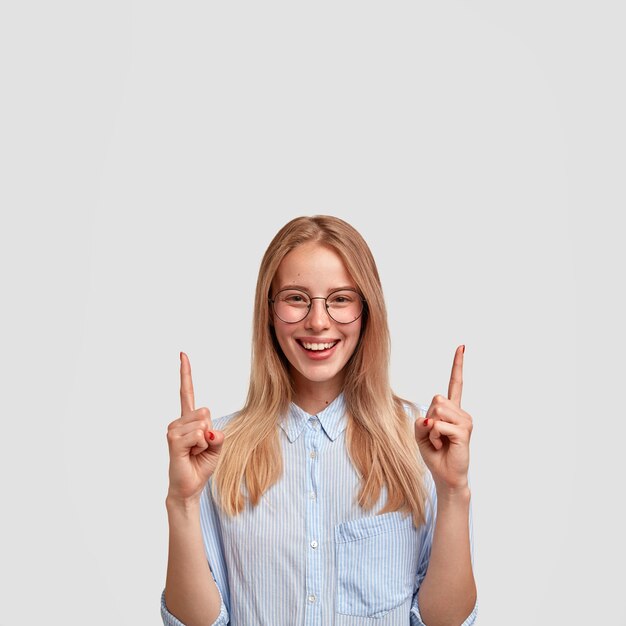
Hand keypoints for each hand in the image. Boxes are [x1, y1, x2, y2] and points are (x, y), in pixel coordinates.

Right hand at [166, 352, 224, 504]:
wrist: (190, 487)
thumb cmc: (201, 465)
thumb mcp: (218, 447)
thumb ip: (218, 435)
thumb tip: (208, 430)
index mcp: (188, 419)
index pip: (186, 391)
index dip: (185, 373)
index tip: (182, 354)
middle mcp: (178, 421)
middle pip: (205, 411)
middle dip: (211, 432)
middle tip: (200, 448)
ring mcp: (173, 430)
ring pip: (203, 424)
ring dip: (206, 442)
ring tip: (194, 453)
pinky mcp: (173, 441)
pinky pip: (199, 435)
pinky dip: (202, 446)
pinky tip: (191, 455)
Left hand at [414, 345, 472, 493]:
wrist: (446, 476)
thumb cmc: (434, 454)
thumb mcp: (420, 434)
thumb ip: (421, 421)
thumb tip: (430, 418)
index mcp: (451, 410)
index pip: (455, 383)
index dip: (457, 365)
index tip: (462, 347)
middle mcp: (461, 412)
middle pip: (437, 399)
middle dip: (429, 417)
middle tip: (435, 435)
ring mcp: (465, 421)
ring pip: (437, 410)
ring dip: (431, 429)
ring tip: (440, 441)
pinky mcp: (464, 432)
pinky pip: (439, 425)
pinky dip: (435, 436)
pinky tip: (443, 445)